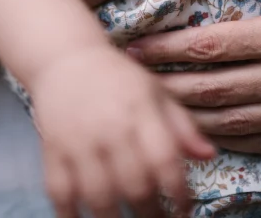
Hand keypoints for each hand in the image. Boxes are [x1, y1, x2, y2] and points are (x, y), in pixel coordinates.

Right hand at [31, 49, 214, 217]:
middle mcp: (109, 126)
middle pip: (135, 185)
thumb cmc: (117, 79)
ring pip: (99, 196)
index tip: (186, 208)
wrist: (64, 58)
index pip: (165, 160)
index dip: (179, 192)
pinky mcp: (51, 149)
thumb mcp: (156, 92)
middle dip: (152, 214)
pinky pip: (60, 192)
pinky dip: (71, 215)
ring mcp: (78, 140)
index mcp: (140, 110)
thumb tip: (209, 155)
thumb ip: (182, 125)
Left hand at [126, 0, 260, 152]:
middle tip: (129, 83)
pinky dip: (223, 139)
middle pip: (209, 89)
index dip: (165, 49)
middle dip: (163, 87)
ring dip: (185, 117)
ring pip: (228, 122)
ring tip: (151, 109)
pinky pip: (258, 143)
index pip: (207, 46)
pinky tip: (197, 131)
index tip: (133, 48)